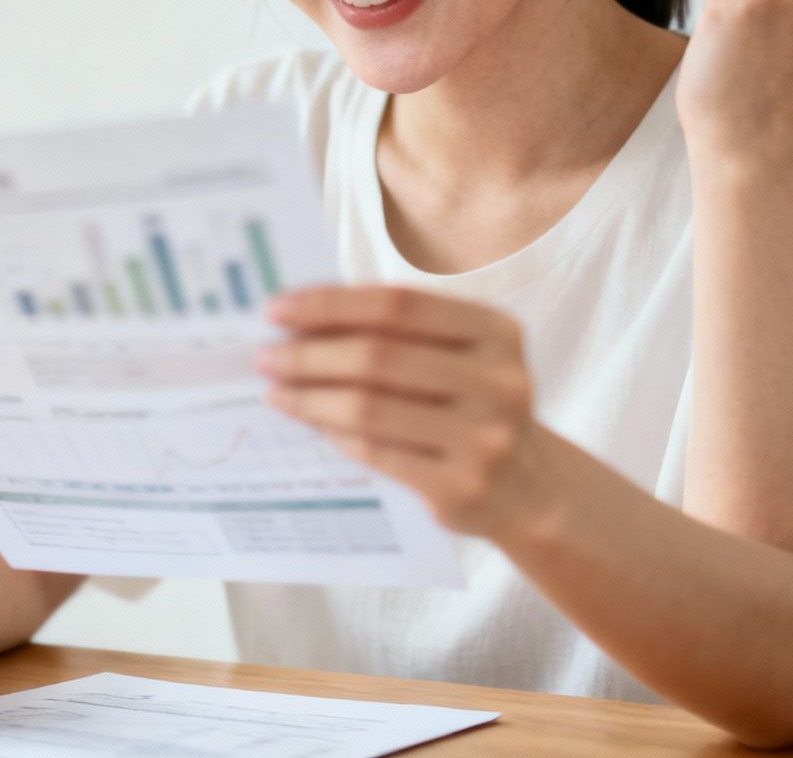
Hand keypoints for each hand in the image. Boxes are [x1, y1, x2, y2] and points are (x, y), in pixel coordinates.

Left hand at [255, 285, 538, 537]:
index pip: (398, 304)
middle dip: (309, 353)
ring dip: (310, 396)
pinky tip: (310, 422)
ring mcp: (485, 437)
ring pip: (370, 407)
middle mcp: (499, 380)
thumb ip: (396, 335)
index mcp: (496, 330)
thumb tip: (300, 322)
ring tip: (275, 390)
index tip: (277, 309)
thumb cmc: (470, 408)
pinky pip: (377, 452)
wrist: (528, 489)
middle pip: (378, 355)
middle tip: (265, 356)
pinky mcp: (462, 486)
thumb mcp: (457, 358)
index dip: (331, 304)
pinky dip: (334, 433)